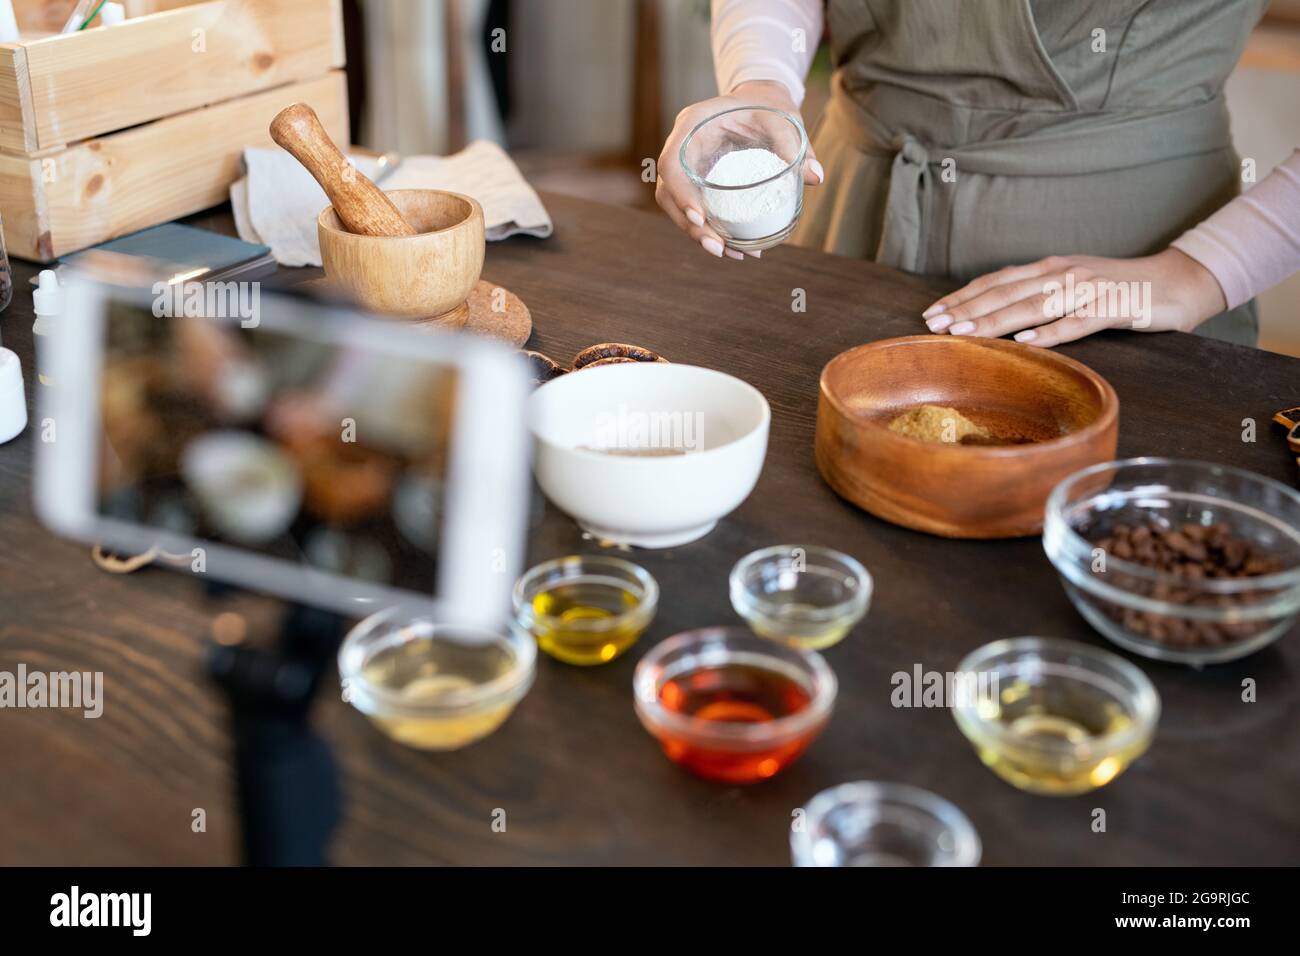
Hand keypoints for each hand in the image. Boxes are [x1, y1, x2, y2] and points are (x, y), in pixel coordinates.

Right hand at [655, 80, 823, 259]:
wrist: (761, 103)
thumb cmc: (767, 105)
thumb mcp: (782, 118)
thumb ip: (795, 144)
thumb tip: (815, 177)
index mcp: (692, 124)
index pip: (671, 163)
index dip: (680, 193)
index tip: (700, 218)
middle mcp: (683, 147)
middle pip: (668, 193)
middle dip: (688, 225)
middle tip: (717, 248)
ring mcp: (687, 166)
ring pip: (676, 207)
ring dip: (698, 234)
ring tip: (728, 253)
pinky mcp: (696, 182)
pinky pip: (694, 209)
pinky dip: (710, 231)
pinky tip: (733, 249)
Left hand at [921, 249, 1227, 346]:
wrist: (1179, 282)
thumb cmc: (1119, 289)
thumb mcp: (1072, 287)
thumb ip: (1038, 295)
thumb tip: (995, 314)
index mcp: (1051, 268)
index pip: (997, 281)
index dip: (963, 296)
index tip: (932, 313)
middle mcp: (1065, 274)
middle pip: (1007, 292)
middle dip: (968, 308)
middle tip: (935, 325)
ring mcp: (1090, 289)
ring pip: (1035, 305)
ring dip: (998, 319)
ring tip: (966, 332)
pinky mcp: (1116, 307)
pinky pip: (1079, 322)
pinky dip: (1052, 332)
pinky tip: (1028, 342)